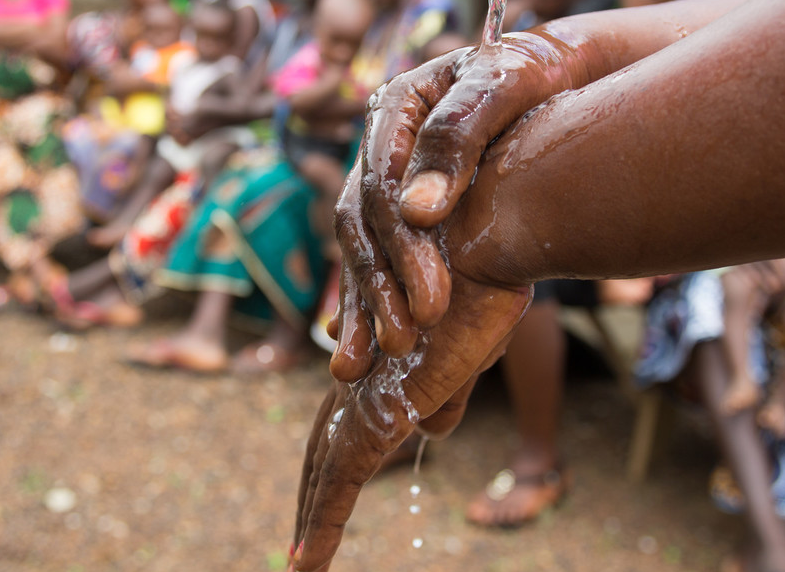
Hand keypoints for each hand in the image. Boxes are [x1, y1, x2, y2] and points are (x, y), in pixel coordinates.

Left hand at [291, 271, 531, 571]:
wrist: (482, 244)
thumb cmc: (484, 284)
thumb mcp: (469, 352)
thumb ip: (448, 390)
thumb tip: (431, 432)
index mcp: (382, 358)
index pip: (348, 414)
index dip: (334, 453)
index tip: (326, 484)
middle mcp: (364, 375)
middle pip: (327, 442)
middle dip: (315, 489)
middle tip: (302, 536)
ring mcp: (366, 394)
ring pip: (326, 467)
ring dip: (312, 518)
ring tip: (300, 562)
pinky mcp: (379, 414)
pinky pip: (339, 480)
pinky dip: (321, 525)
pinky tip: (305, 564)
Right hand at [333, 31, 589, 368]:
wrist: (558, 74)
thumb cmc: (535, 73)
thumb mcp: (505, 83)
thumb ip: (459, 137)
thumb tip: (418, 212)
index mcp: (396, 109)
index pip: (381, 184)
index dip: (400, 246)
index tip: (433, 302)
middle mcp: (381, 147)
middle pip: (363, 222)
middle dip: (381, 286)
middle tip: (407, 340)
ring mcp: (389, 180)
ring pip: (361, 246)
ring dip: (365, 304)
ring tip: (365, 365)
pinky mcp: (405, 212)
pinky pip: (380, 258)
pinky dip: (375, 302)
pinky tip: (371, 350)